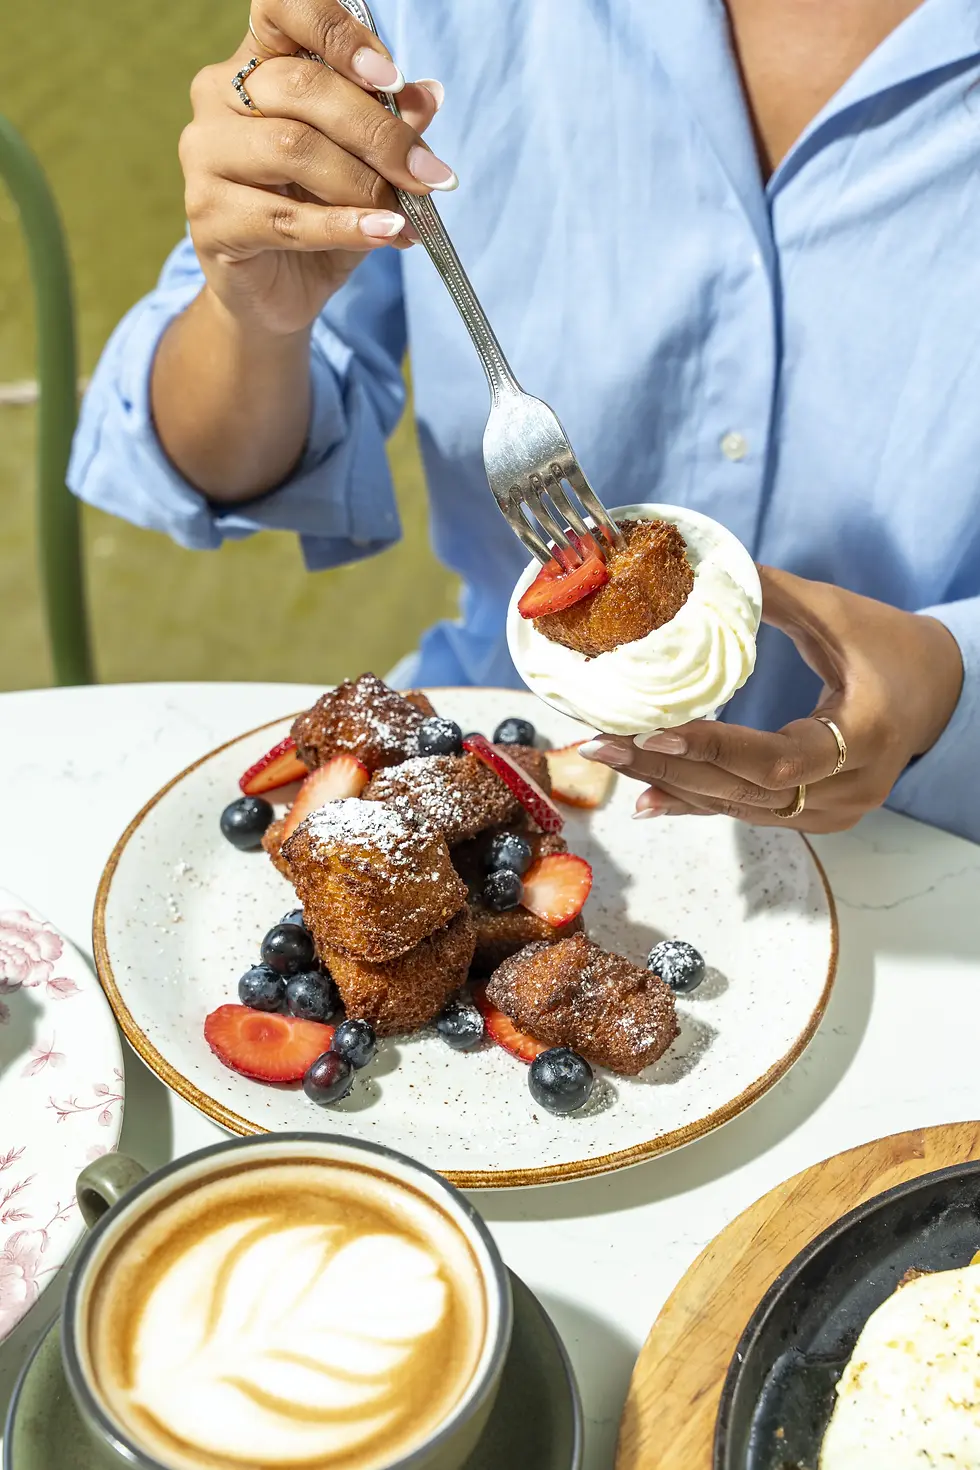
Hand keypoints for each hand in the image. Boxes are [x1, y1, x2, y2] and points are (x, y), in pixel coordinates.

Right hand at [180, 0, 451, 335]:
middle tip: (430, 175)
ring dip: (364, 184)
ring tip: (406, 214)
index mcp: (256, 63)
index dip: (339, 35)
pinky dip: (345, 226)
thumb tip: (429, 96)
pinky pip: (286, 217)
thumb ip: (388, 127)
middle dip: (380, 133)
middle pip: (303, 88)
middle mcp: (218, 95)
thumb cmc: (317, 216)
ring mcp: (205, 154)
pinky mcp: (208, 215)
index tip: (392, 79)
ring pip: (293, 148)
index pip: (283, 8)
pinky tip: (385, 233)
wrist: (278, 293)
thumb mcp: (364, 168)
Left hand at [581, 566, 963, 832]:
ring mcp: (835, 811)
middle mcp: (850, 788)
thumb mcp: (838, 613)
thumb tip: (697, 567)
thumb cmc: (892, 646)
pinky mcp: (818, 816)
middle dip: (666, 766)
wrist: (942, 691)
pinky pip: (749, 811)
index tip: (649, 731)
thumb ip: (770, 595)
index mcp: (864, 736)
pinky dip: (696, 801)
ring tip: (607, 760)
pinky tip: (645, 799)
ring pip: (740, 806)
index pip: (778, 758)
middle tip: (598, 745)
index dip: (713, 748)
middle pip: (745, 789)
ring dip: (671, 783)